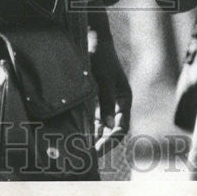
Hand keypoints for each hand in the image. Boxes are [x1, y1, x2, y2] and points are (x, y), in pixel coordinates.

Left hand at [88, 31, 131, 154]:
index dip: (110, 141)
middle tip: (84, 156)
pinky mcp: (91, 99)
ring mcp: (103, 102)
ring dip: (90, 138)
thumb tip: (108, 127)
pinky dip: (83, 127)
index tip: (97, 151)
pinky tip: (72, 135)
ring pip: (98, 127)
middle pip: (109, 131)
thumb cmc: (101, 56)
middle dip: (99, 144)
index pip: (121, 128)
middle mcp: (115, 104)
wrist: (91, 39)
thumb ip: (106, 101)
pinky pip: (89, 118)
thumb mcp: (104, 78)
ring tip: (76, 149)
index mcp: (124, 100)